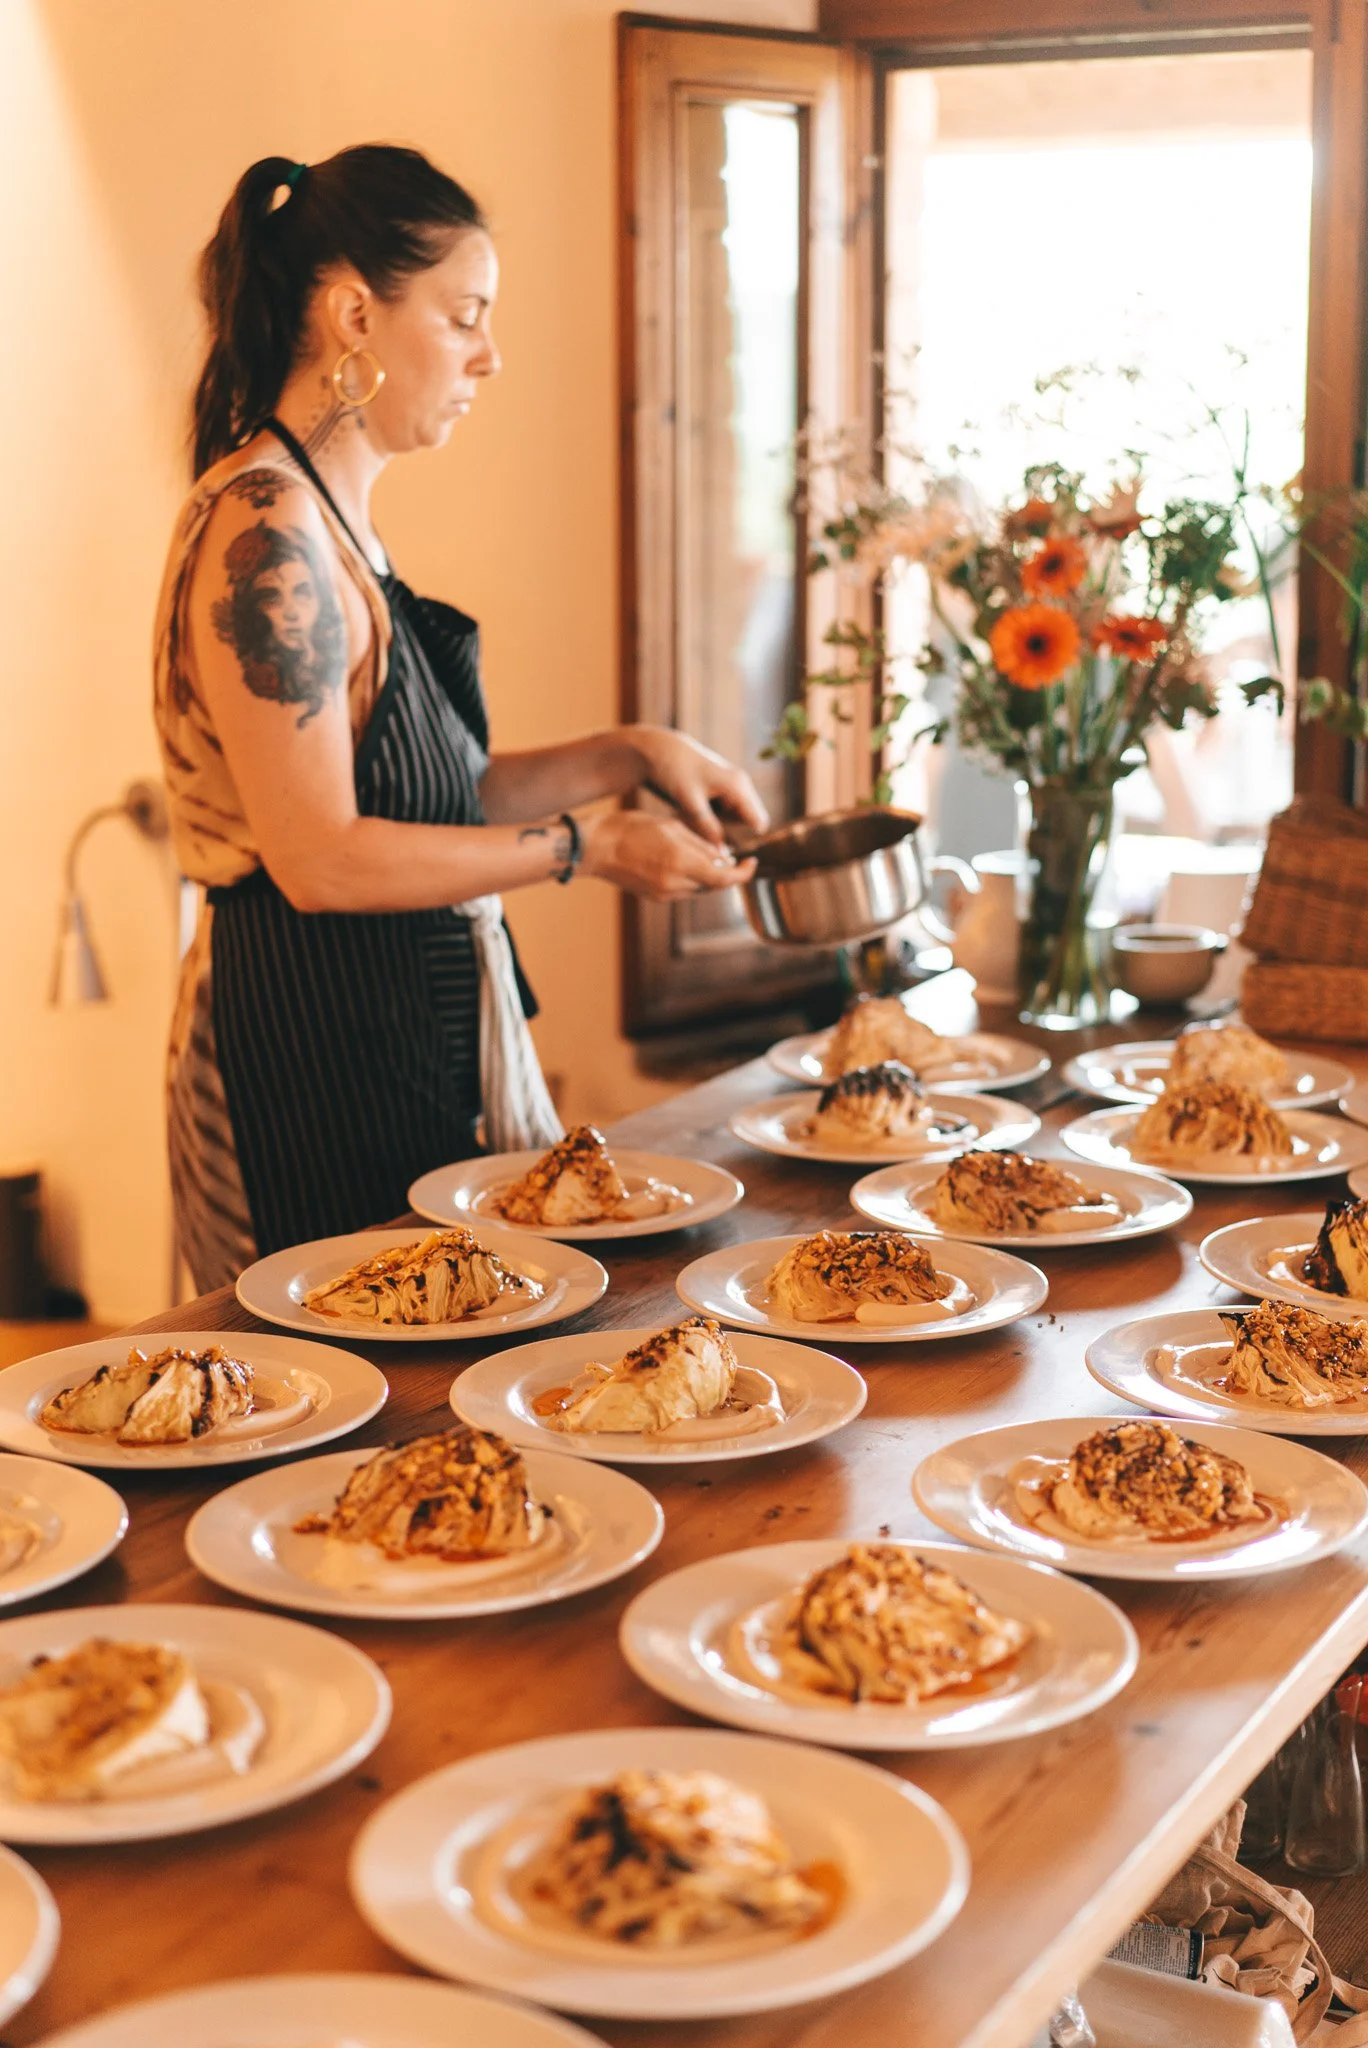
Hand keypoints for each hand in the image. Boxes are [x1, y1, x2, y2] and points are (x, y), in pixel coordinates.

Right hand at [580, 810, 756, 900]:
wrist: (596, 848)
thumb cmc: (631, 828)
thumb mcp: (671, 826)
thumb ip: (701, 843)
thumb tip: (724, 857)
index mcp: (681, 863)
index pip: (725, 878)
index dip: (744, 873)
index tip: (751, 863)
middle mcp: (675, 884)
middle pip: (714, 885)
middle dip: (725, 871)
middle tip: (728, 854)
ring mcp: (664, 894)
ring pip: (699, 889)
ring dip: (707, 875)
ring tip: (701, 855)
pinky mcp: (655, 897)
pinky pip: (683, 891)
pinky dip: (691, 879)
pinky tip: (681, 862)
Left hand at [626, 725, 768, 846]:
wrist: (658, 750)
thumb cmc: (674, 771)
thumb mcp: (690, 803)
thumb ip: (707, 828)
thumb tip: (723, 853)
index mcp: (738, 786)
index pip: (758, 822)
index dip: (746, 838)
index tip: (721, 843)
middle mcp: (740, 785)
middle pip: (745, 824)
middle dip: (728, 832)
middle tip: (699, 829)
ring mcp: (732, 786)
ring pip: (733, 820)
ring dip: (716, 826)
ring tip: (691, 817)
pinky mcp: (721, 790)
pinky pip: (723, 813)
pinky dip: (709, 818)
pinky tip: (690, 812)